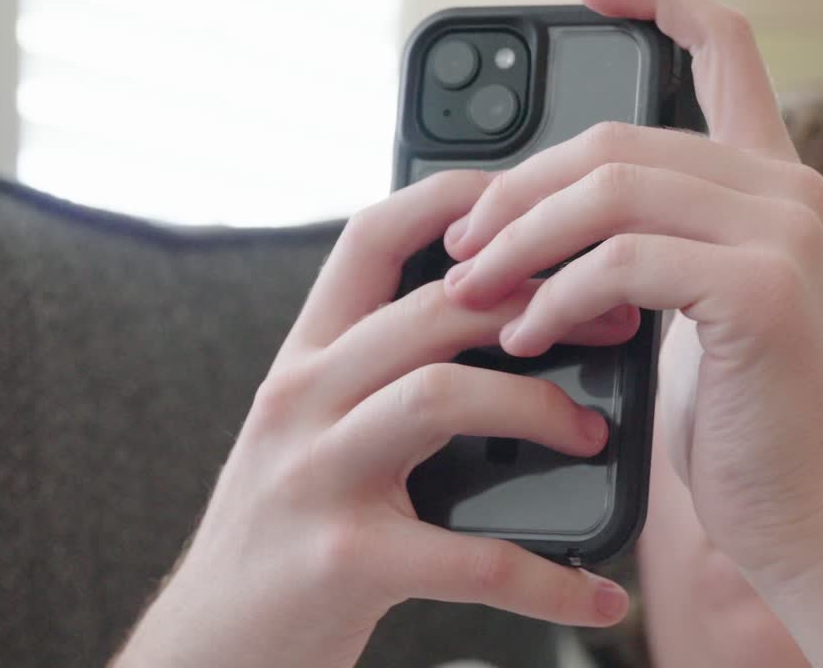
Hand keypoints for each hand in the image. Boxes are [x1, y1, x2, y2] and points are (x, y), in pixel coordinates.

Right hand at [112, 171, 632, 667]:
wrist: (207, 647)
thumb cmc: (284, 535)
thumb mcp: (310, 431)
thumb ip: (376, 374)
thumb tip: (496, 328)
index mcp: (304, 360)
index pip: (372, 238)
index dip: (456, 201)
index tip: (537, 200)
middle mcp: (301, 399)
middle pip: (432, 307)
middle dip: (540, 304)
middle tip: (615, 322)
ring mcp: (316, 476)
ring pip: (441, 395)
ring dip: (539, 408)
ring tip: (591, 435)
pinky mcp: (342, 561)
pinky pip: (470, 556)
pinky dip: (548, 577)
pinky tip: (595, 591)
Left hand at [441, 0, 822, 581]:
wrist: (800, 510)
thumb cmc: (734, 416)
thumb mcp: (680, 309)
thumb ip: (637, 244)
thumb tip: (529, 219)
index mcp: (768, 182)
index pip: (725, 50)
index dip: (657, 1)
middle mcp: (786, 188)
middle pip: (618, 136)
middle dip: (520, 188)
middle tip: (462, 241)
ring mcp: (783, 231)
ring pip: (611, 189)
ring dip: (522, 239)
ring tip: (473, 289)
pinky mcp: (761, 289)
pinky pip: (622, 261)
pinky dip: (556, 296)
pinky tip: (526, 334)